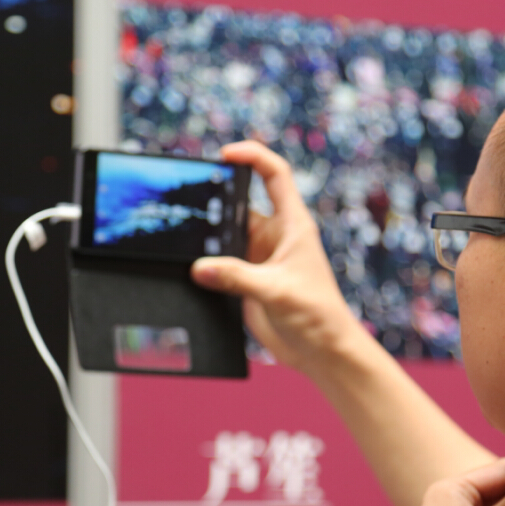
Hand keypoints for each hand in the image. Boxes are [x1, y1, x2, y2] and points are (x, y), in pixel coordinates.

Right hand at [190, 141, 365, 372]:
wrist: (322, 351)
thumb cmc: (317, 315)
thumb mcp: (276, 291)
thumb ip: (237, 277)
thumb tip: (199, 268)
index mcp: (292, 225)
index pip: (274, 175)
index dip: (252, 156)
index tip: (225, 154)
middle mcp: (275, 237)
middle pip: (240, 204)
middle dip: (216, 199)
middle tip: (187, 200)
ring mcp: (260, 258)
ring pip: (226, 235)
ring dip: (208, 236)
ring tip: (181, 236)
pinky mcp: (248, 281)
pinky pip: (221, 263)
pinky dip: (206, 263)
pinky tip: (188, 267)